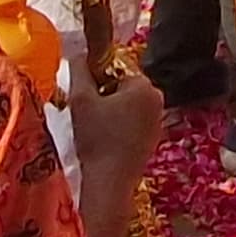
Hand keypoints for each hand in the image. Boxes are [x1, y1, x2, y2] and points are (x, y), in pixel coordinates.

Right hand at [71, 66, 164, 191]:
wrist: (109, 183)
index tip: (84, 95)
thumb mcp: (80, 99)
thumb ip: (79, 69)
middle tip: (86, 112)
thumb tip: (78, 53)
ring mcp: (157, 121)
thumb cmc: (96, 139)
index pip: (116, 67)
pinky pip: (132, 121)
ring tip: (94, 128)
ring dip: (110, 110)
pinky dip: (118, 126)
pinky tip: (104, 140)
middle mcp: (157, 100)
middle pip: (122, 85)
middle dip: (103, 94)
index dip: (96, 78)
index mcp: (144, 86)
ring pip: (126, 104)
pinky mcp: (153, 138)